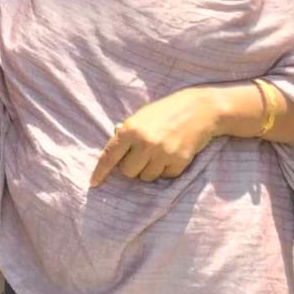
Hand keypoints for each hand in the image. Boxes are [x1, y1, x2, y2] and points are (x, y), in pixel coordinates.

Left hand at [89, 86, 225, 186]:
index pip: (110, 156)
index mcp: (130, 130)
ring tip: (159, 152)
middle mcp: (144, 143)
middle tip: (143, 154)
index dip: (100, 171)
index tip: (93, 183)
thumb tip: (114, 153)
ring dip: (150, 169)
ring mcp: (163, 153)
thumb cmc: (165, 112)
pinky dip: (167, 169)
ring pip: (146, 177)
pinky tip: (172, 154)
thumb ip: (126, 134)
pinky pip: (165, 176)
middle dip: (133, 166)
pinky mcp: (179, 162)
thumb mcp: (140, 117)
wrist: (199, 109)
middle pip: (128, 172)